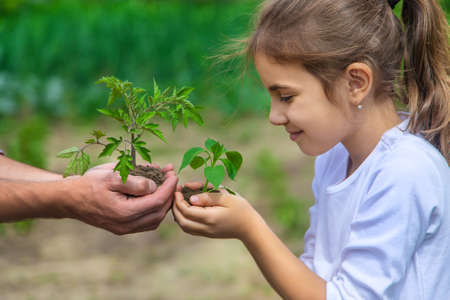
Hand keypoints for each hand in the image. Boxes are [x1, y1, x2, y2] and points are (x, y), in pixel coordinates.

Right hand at [63, 162, 177, 234]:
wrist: (69, 199)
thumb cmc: (89, 184)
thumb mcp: (111, 176)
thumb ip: (135, 182)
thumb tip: (154, 186)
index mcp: (125, 212)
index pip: (157, 201)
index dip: (169, 187)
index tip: (173, 173)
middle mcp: (127, 225)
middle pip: (159, 212)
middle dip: (169, 193)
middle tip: (172, 176)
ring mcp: (125, 228)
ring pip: (155, 219)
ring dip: (164, 201)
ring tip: (166, 182)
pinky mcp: (123, 227)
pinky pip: (146, 221)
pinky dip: (155, 207)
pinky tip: (155, 192)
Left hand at [172, 182, 257, 239]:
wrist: (250, 227)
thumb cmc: (241, 208)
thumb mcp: (226, 197)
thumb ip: (208, 196)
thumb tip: (190, 198)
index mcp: (210, 217)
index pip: (186, 210)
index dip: (178, 199)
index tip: (178, 188)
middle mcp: (206, 227)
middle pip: (181, 221)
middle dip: (175, 207)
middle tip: (175, 194)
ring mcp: (206, 232)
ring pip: (184, 227)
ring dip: (178, 214)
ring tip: (179, 200)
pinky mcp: (207, 234)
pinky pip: (190, 229)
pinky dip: (184, 219)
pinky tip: (187, 208)